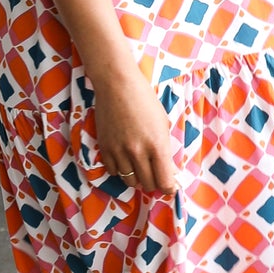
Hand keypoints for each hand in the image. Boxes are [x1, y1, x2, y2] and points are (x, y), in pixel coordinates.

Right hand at [94, 69, 176, 192]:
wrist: (117, 84)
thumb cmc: (145, 100)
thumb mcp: (163, 124)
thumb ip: (164, 149)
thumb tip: (167, 171)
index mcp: (157, 145)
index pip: (165, 182)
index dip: (168, 188)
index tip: (169, 186)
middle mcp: (138, 152)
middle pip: (148, 184)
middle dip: (153, 183)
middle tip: (155, 175)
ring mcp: (119, 151)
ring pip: (130, 181)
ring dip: (136, 177)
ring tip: (140, 167)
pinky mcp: (105, 148)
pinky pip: (113, 171)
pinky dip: (120, 170)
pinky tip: (125, 160)